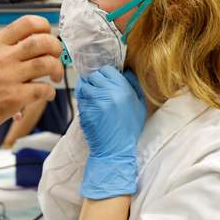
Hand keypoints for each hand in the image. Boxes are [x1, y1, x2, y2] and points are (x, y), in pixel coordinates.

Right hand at [0, 15, 63, 137]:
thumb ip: (4, 50)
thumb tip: (30, 48)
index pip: (26, 23)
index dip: (44, 27)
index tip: (47, 36)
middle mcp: (3, 57)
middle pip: (42, 41)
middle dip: (56, 48)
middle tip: (56, 57)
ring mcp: (9, 76)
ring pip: (47, 63)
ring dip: (57, 69)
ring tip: (55, 76)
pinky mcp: (14, 97)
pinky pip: (43, 89)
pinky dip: (50, 92)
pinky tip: (45, 94)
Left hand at [76, 66, 146, 199]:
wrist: (115, 149)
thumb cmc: (128, 128)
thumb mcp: (139, 105)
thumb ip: (133, 85)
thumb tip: (125, 70)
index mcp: (123, 89)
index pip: (107, 70)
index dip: (105, 74)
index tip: (105, 80)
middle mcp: (108, 93)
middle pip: (94, 76)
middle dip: (95, 81)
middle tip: (98, 89)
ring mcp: (94, 101)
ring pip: (84, 85)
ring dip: (87, 90)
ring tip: (94, 99)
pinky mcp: (84, 110)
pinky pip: (79, 98)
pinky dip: (83, 100)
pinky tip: (90, 107)